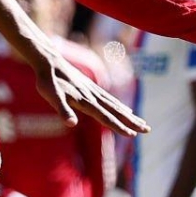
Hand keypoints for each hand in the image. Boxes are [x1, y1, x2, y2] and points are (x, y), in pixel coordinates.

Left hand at [24, 42, 148, 136]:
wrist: (49, 61)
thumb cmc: (48, 80)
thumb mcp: (51, 96)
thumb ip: (62, 110)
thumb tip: (71, 124)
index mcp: (86, 101)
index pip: (106, 117)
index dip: (119, 127)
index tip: (132, 135)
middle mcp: (93, 96)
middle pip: (116, 112)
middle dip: (132, 122)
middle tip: (148, 130)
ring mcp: (93, 91)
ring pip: (116, 106)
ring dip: (130, 116)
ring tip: (142, 123)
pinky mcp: (91, 88)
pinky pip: (110, 99)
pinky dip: (120, 106)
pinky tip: (126, 109)